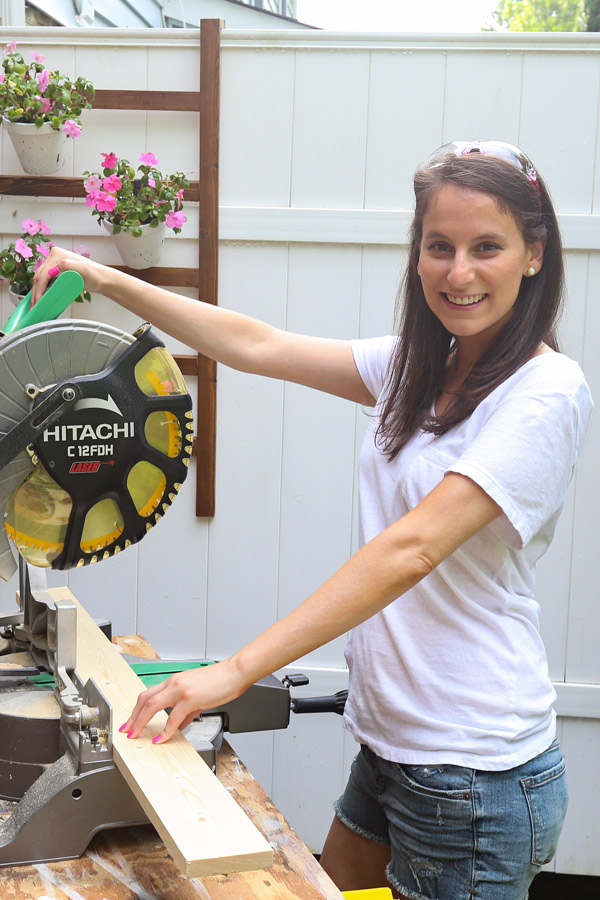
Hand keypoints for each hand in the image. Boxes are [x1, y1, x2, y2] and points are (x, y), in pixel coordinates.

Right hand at [31, 246, 109, 305]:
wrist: (101, 279)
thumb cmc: (95, 275)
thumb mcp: (83, 268)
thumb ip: (68, 265)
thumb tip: (54, 267)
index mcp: (57, 254)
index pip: (43, 274)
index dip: (38, 289)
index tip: (38, 301)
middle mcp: (54, 257)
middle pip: (39, 276)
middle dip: (35, 292)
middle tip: (35, 305)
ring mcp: (55, 264)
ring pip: (40, 278)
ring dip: (37, 291)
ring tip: (36, 303)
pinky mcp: (57, 271)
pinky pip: (45, 280)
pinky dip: (42, 288)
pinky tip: (40, 296)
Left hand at [120, 658, 246, 744]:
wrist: (235, 672)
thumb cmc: (221, 681)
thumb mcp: (200, 696)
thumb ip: (188, 710)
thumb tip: (179, 724)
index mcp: (175, 680)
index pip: (148, 694)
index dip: (137, 709)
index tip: (131, 721)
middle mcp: (174, 682)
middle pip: (144, 699)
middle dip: (133, 716)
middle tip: (126, 730)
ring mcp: (181, 689)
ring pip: (152, 705)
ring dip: (141, 722)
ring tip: (136, 734)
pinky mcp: (190, 698)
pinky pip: (173, 717)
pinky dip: (165, 731)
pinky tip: (161, 739)